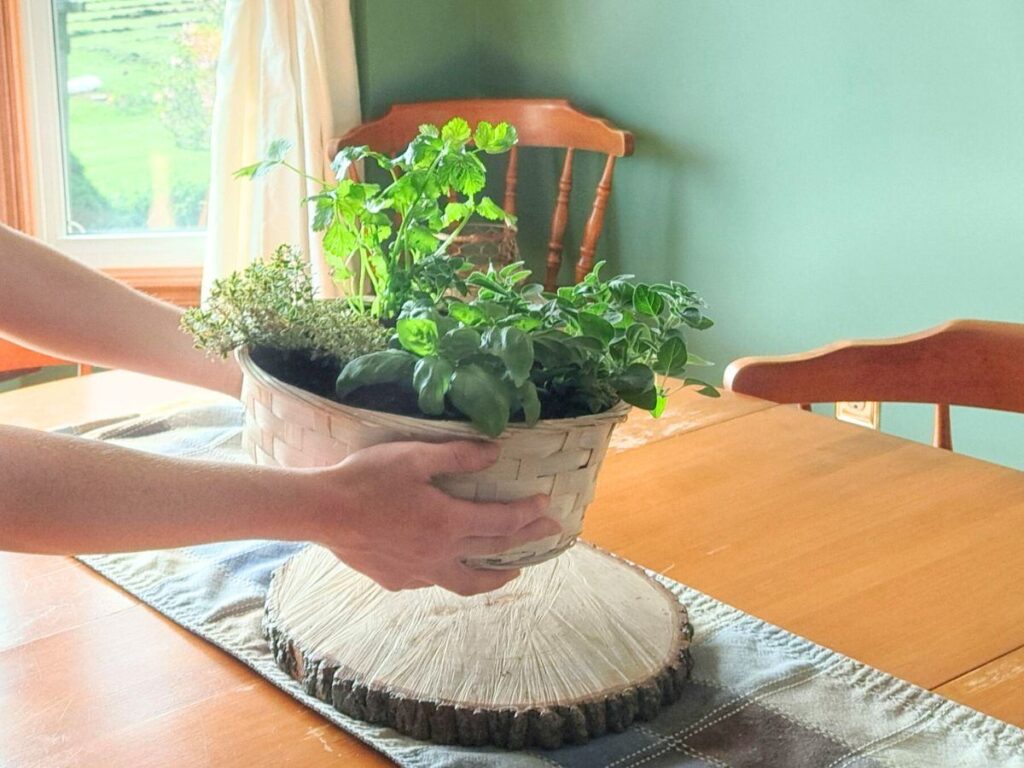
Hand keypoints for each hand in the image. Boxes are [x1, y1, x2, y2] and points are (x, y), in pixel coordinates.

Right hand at [302, 440, 559, 595]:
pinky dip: (449, 574)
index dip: (528, 513)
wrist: (322, 511)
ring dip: (493, 577)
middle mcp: (439, 554)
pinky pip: (431, 582)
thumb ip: (458, 455)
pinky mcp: (395, 580)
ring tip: (509, 573)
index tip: (547, 505)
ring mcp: (417, 572)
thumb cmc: (367, 479)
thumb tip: (496, 452)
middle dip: (526, 542)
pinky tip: (447, 567)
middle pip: (494, 553)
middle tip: (549, 535)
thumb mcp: (415, 457)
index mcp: (448, 522)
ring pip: (466, 582)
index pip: (502, 522)